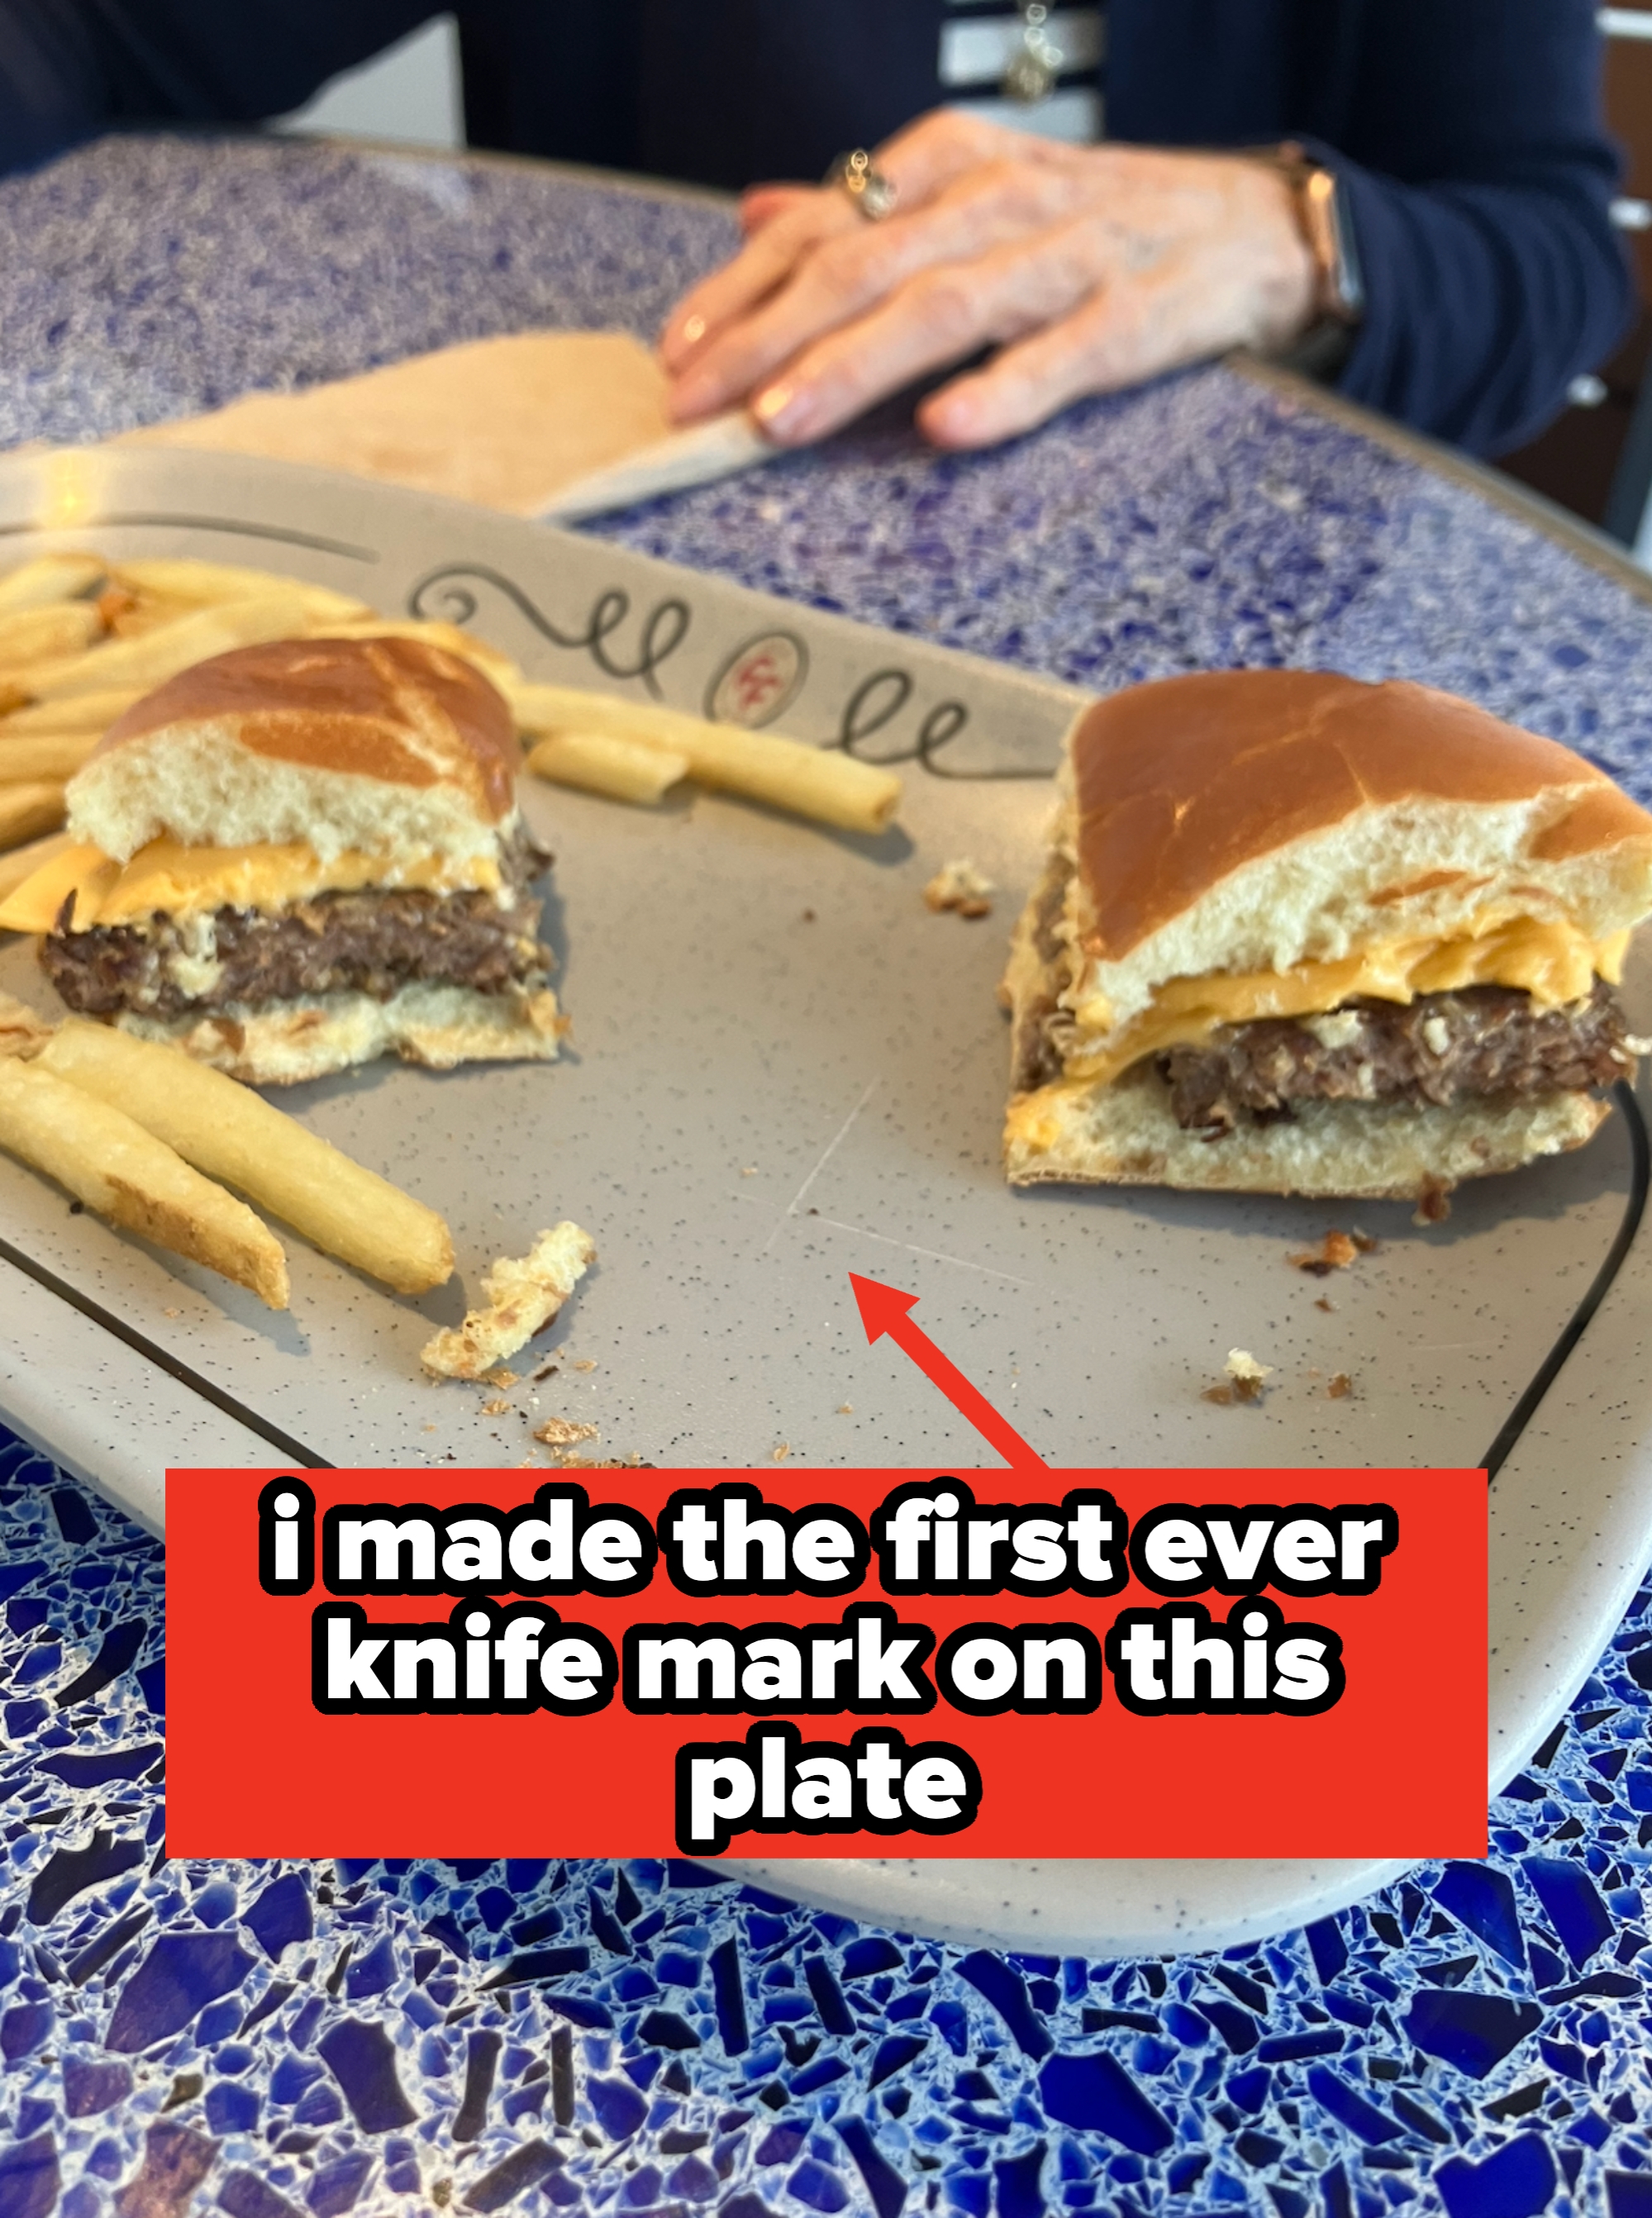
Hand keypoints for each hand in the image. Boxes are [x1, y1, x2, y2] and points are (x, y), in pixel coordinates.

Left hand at [661, 111, 1318, 450]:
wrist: (1258, 228)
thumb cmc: (1099, 221)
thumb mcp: (976, 192)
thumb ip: (869, 209)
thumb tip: (756, 214)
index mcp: (953, 165)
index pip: (825, 225)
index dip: (744, 289)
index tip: (679, 351)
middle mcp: (1002, 199)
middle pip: (866, 266)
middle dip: (771, 336)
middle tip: (700, 403)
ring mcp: (1072, 258)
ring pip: (947, 306)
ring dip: (857, 364)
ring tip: (784, 420)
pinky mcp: (1139, 319)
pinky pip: (1066, 356)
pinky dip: (1005, 390)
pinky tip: (948, 429)